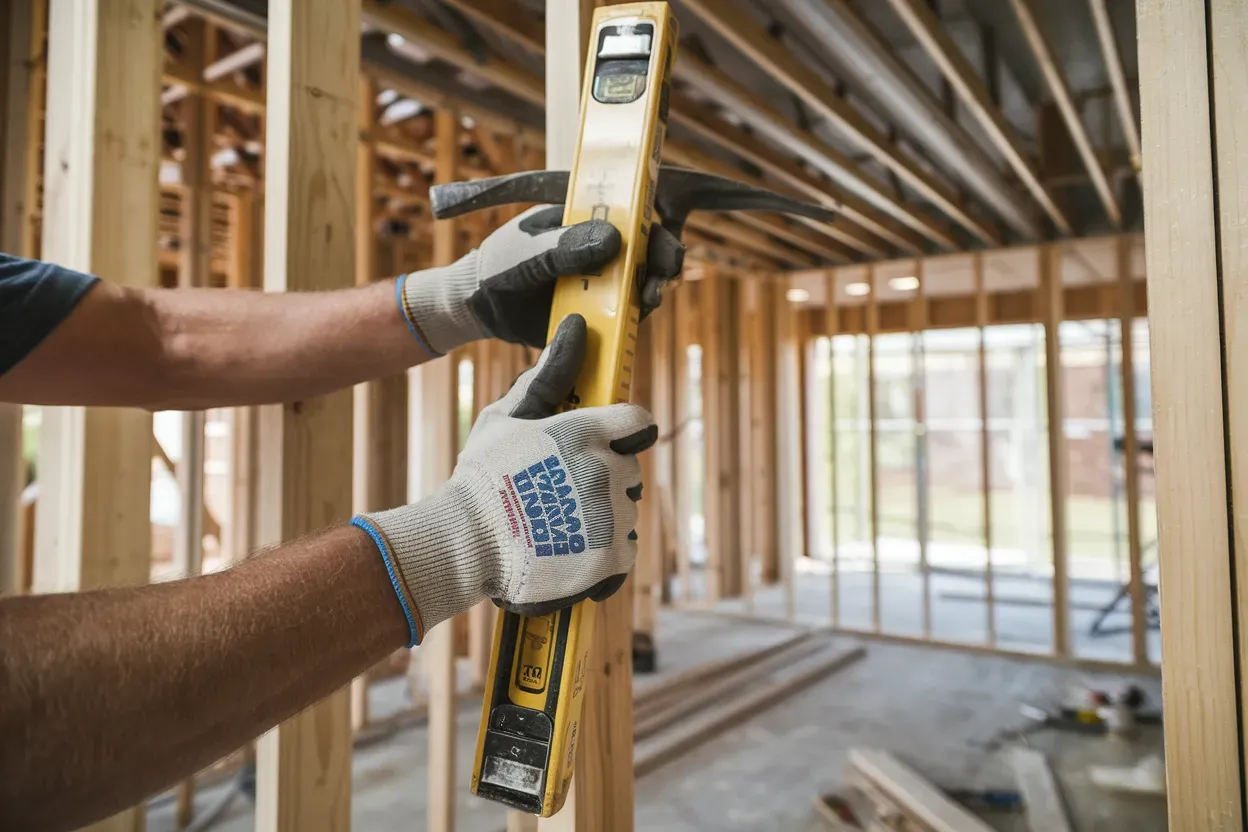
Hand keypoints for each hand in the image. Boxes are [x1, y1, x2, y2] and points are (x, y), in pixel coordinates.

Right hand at [353, 315, 657, 644]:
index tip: (604, 444)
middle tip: (558, 493)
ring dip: (602, 517)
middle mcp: (607, 471)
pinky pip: (625, 551)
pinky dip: (604, 555)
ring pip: (624, 512)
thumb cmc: (482, 477)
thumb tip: (575, 328)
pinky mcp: (611, 557)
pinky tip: (570, 551)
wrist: (464, 544)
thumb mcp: (508, 416)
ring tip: (556, 524)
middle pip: (628, 470)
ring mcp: (612, 516)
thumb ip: (548, 375)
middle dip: (602, 478)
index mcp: (587, 431)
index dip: (624, 432)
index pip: (638, 422)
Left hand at [397, 204, 684, 354]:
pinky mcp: (598, 311)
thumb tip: (613, 238)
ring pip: (642, 279)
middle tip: (667, 271)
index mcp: (581, 217)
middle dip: (662, 256)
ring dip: (652, 287)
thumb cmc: (497, 268)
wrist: (478, 309)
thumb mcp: (524, 255)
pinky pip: (626, 312)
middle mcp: (597, 245)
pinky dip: (635, 316)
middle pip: (645, 245)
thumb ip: (562, 248)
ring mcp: (601, 278)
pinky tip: (633, 320)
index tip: (661, 235)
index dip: (651, 219)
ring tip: (648, 299)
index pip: (627, 209)